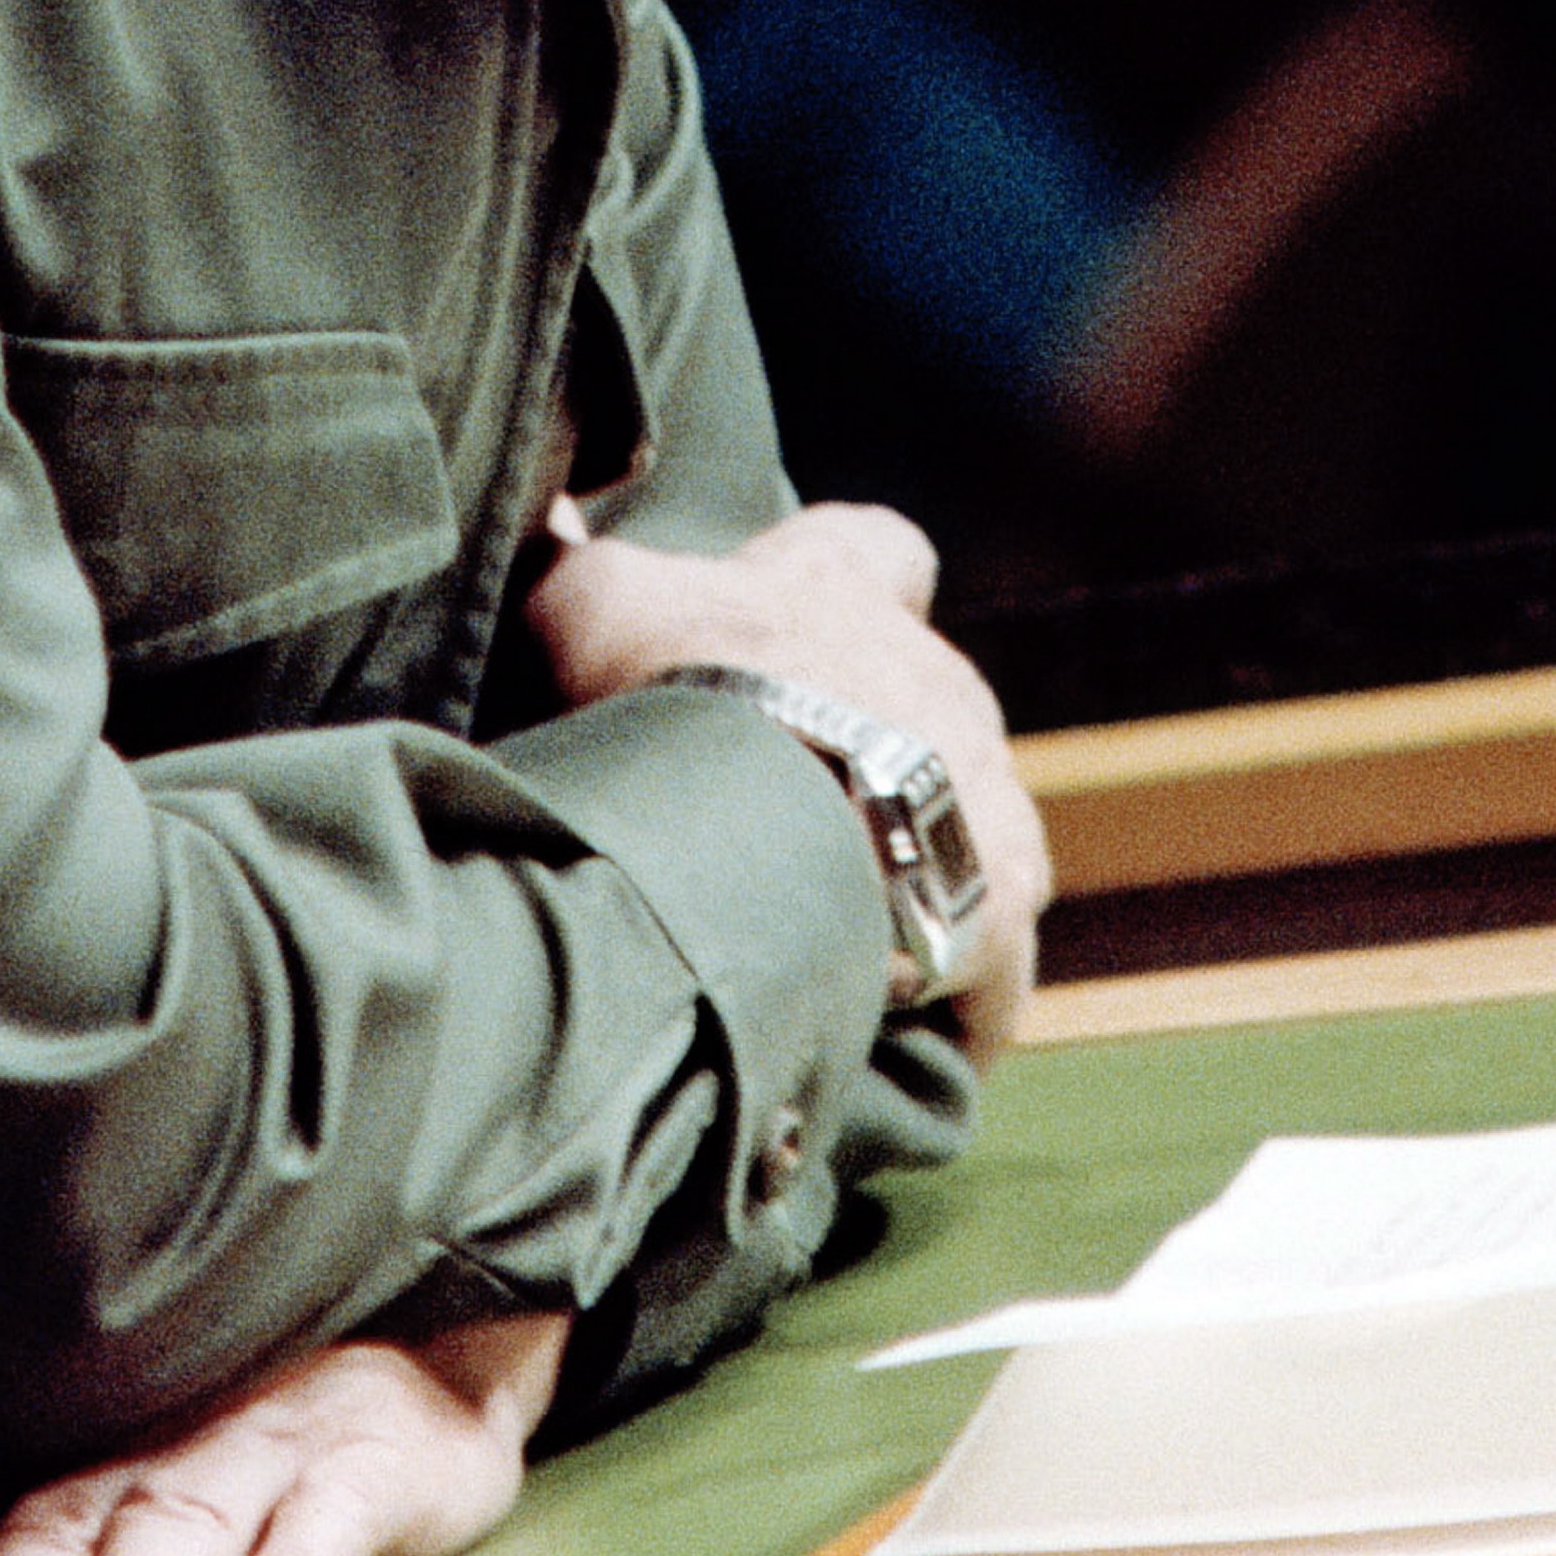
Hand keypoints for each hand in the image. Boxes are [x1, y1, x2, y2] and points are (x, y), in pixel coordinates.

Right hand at [528, 499, 1048, 1058]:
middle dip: (872, 749)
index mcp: (845, 589)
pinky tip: (901, 1026)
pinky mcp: (1001, 905)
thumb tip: (553, 530)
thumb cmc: (676, 696)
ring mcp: (985, 792)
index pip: (882, 549)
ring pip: (973, 825)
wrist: (765, 826)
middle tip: (785, 816)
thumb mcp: (592, 607)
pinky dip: (954, 991)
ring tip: (850, 929)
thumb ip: (574, 567)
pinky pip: (993, 958)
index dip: (856, 578)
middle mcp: (937, 677)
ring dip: (920, 864)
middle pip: (929, 700)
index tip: (812, 625)